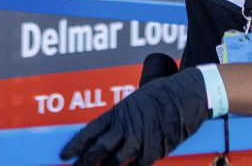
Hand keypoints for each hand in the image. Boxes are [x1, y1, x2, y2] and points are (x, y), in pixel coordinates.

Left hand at [60, 67, 209, 165]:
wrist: (187, 94)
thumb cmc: (162, 94)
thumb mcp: (136, 101)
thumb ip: (122, 119)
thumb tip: (109, 133)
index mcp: (119, 112)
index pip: (90, 131)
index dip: (75, 145)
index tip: (65, 155)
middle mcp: (126, 126)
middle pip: (98, 150)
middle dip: (84, 163)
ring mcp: (140, 139)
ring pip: (116, 161)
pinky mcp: (156, 149)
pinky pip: (139, 165)